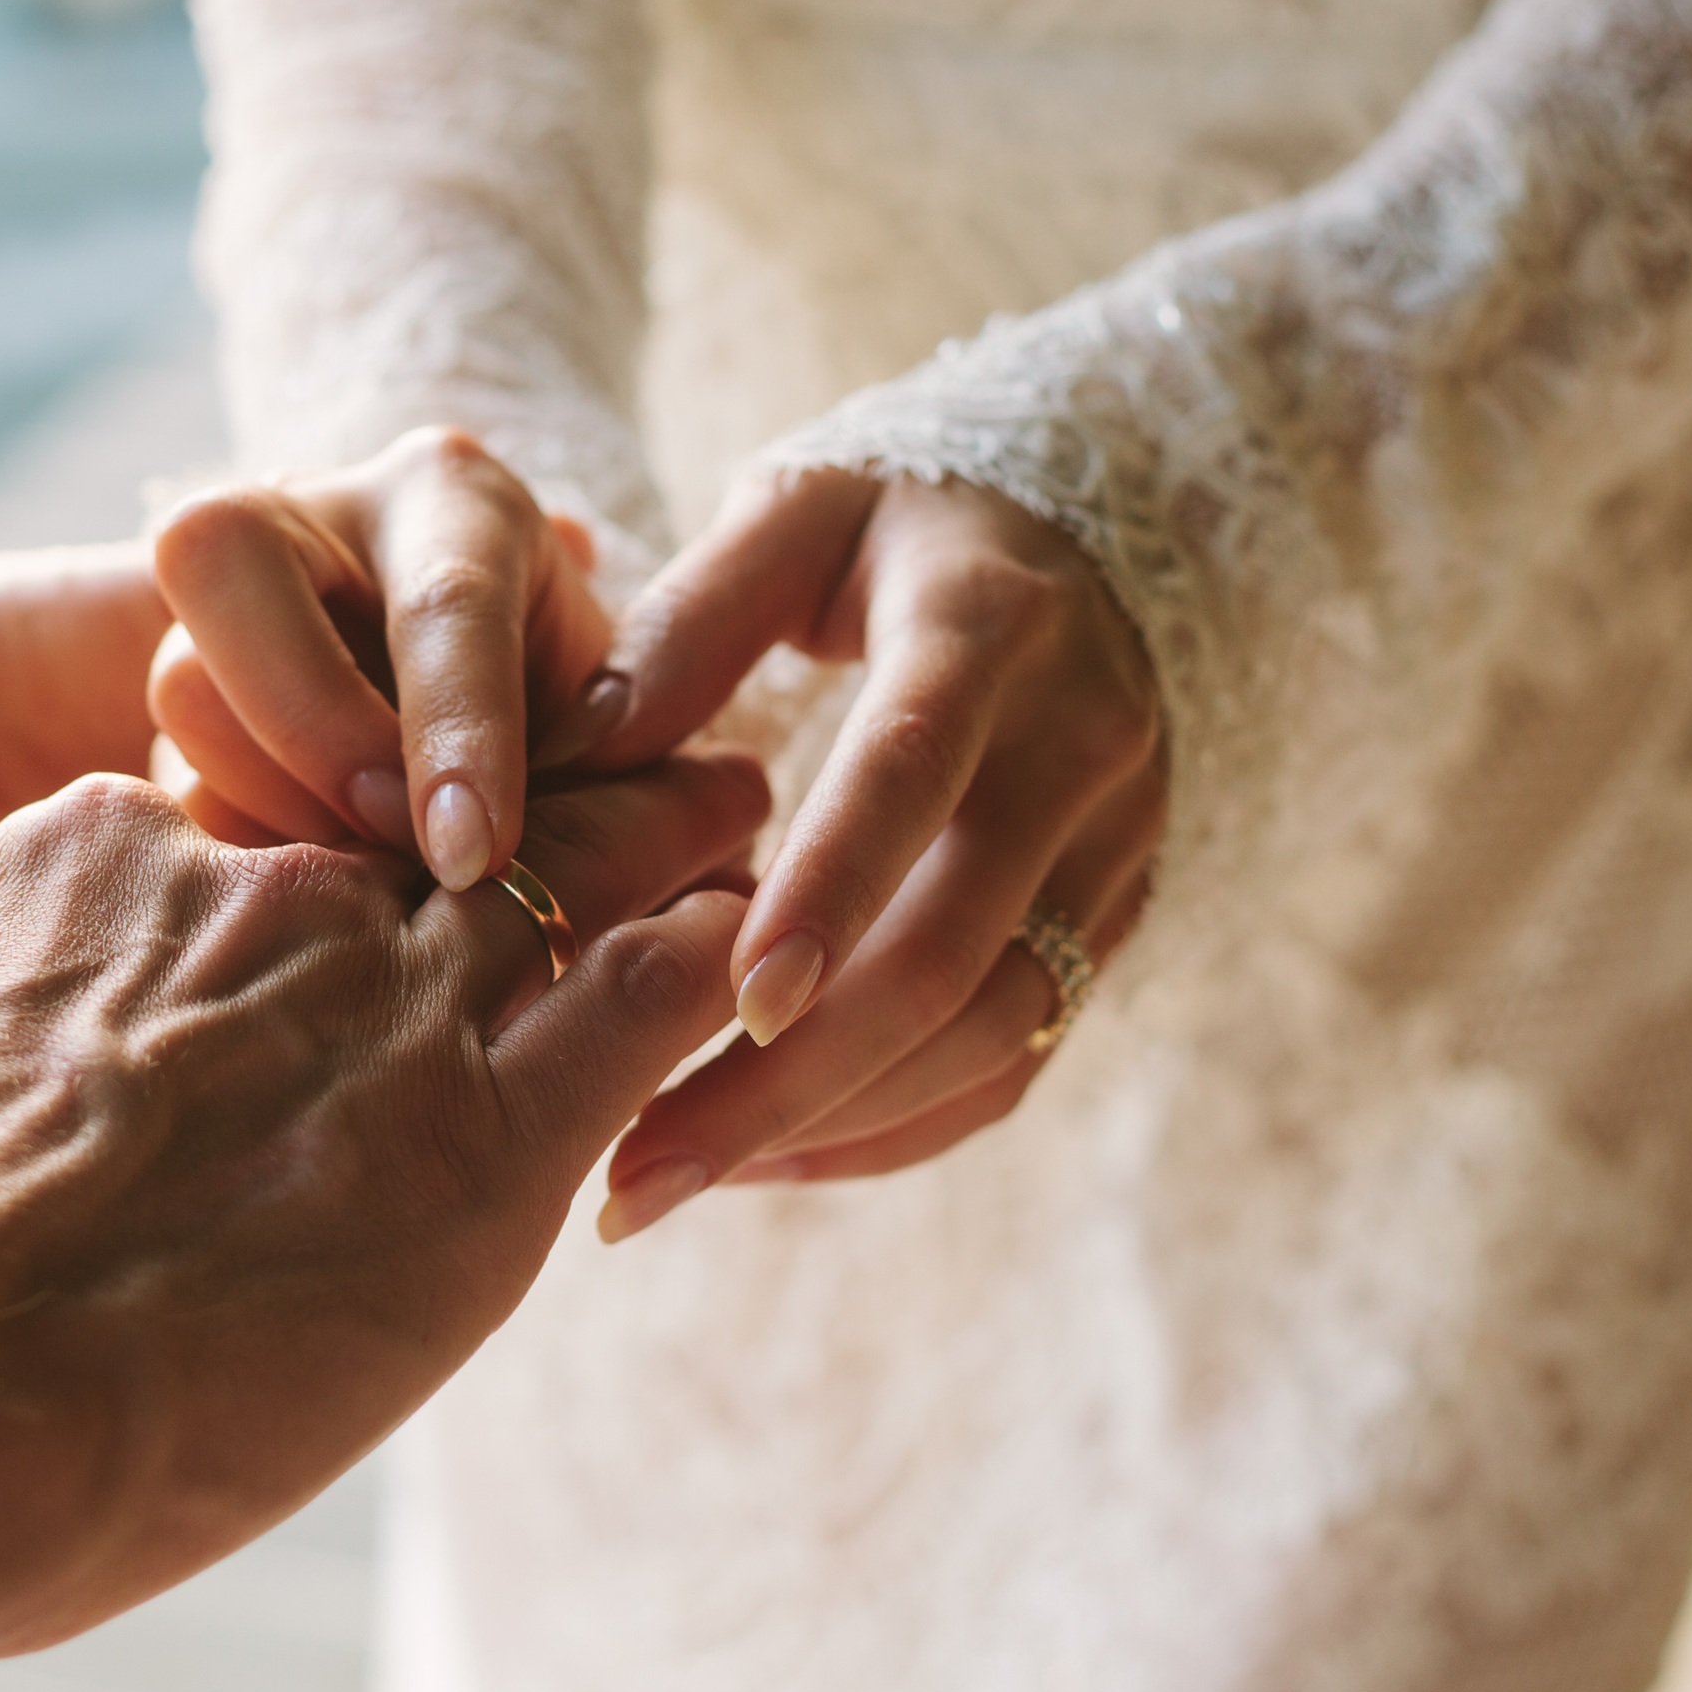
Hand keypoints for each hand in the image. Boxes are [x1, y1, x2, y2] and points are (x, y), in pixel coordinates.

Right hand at [0, 757, 767, 1659]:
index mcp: (99, 870)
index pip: (258, 824)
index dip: (319, 859)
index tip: (351, 908)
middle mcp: (261, 897)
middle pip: (440, 811)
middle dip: (535, 801)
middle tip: (619, 795)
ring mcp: (384, 993)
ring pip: (577, 870)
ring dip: (666, 844)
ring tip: (738, 818)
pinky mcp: (490, 1133)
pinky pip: (649, 998)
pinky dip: (711, 973)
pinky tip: (758, 962)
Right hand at [146, 427, 610, 884]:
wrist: (472, 731)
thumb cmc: (566, 723)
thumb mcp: (617, 709)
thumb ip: (639, 734)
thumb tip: (709, 800)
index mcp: (451, 500)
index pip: (441, 599)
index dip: (458, 731)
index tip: (477, 853)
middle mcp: (312, 510)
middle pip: (228, 563)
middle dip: (315, 729)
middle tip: (394, 845)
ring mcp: (217, 595)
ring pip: (179, 679)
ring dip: (270, 799)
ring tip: (367, 870)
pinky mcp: (167, 685)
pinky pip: (160, 772)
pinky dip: (233, 845)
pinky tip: (307, 880)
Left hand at [557, 470, 1163, 1237]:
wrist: (1090, 539)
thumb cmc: (898, 527)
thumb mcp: (797, 515)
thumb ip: (692, 618)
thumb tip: (578, 746)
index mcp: (990, 630)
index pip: (918, 769)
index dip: (838, 886)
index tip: (739, 1000)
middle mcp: (1082, 749)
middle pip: (955, 946)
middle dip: (796, 1071)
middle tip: (641, 1165)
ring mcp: (1113, 852)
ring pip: (991, 1032)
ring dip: (829, 1121)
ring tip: (666, 1176)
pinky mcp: (1108, 926)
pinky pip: (1012, 1064)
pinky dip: (891, 1127)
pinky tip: (765, 1156)